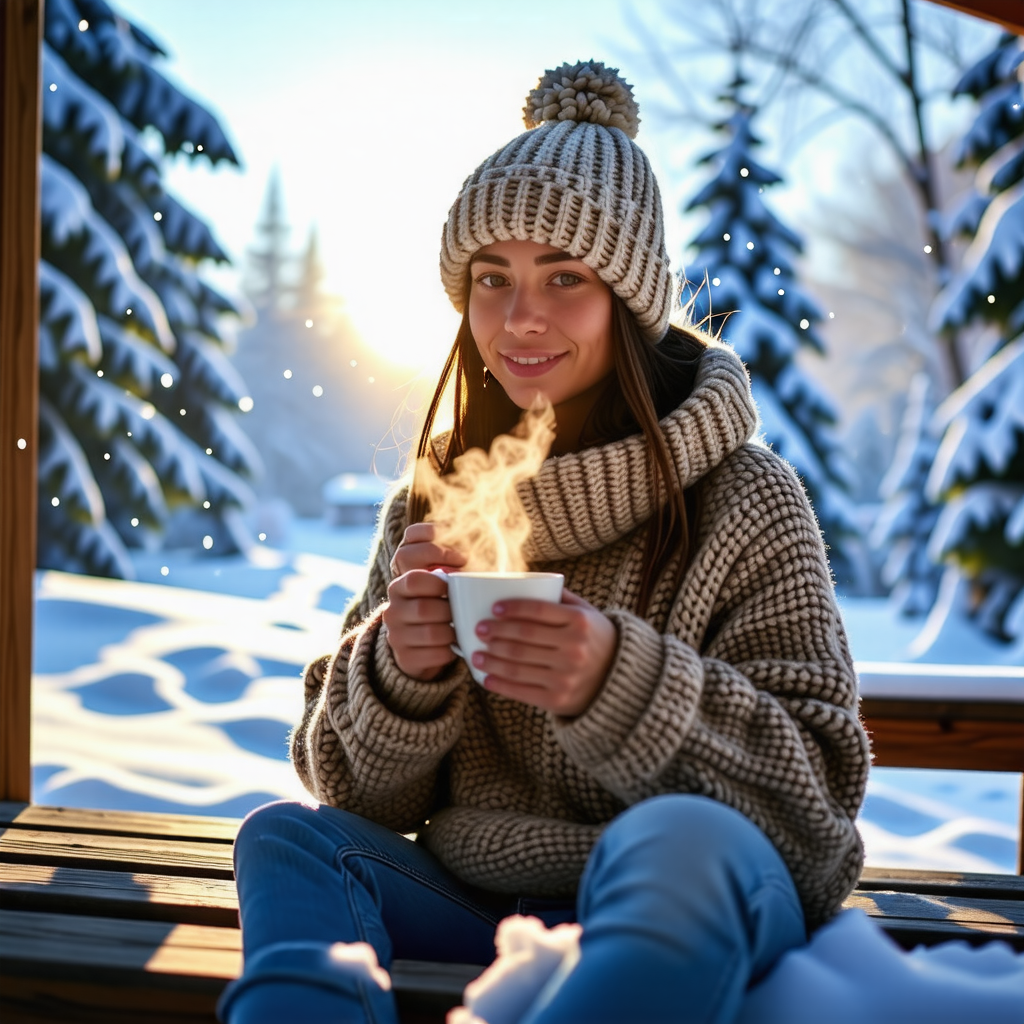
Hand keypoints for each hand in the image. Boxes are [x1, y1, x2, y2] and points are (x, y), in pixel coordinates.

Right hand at [383, 523, 465, 680]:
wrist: (419, 645)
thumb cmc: (436, 609)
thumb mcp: (435, 590)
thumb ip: (444, 575)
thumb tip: (470, 571)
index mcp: (399, 588)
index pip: (414, 579)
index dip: (439, 581)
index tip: (456, 584)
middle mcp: (392, 611)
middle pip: (424, 608)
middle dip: (450, 611)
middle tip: (462, 612)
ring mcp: (396, 636)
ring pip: (432, 633)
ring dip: (452, 632)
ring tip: (460, 629)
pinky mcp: (405, 658)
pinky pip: (434, 654)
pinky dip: (450, 651)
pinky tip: (454, 646)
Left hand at [471, 590, 616, 716]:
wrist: (619, 681)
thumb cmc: (595, 639)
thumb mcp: (587, 614)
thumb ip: (562, 597)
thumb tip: (525, 581)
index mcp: (580, 622)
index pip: (538, 610)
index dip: (513, 608)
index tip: (494, 609)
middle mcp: (574, 648)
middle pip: (523, 637)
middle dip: (495, 633)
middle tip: (479, 629)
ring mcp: (565, 676)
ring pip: (517, 665)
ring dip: (491, 659)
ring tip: (476, 654)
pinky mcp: (557, 699)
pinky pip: (521, 691)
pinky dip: (500, 684)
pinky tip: (486, 678)